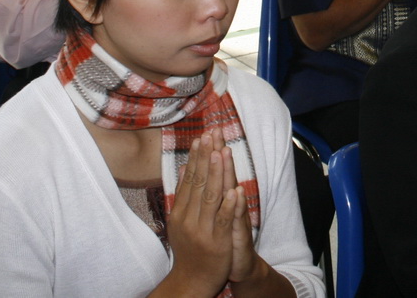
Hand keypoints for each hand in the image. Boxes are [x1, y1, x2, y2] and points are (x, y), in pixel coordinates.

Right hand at [164, 133, 236, 295]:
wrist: (191, 281)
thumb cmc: (189, 248)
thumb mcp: (181, 219)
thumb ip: (182, 194)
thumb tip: (182, 168)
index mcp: (181, 211)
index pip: (190, 179)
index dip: (196, 157)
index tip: (202, 137)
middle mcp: (189, 217)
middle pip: (199, 182)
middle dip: (206, 157)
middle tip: (211, 134)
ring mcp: (203, 229)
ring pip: (210, 197)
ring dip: (216, 174)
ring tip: (220, 152)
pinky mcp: (217, 241)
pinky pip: (224, 220)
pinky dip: (229, 205)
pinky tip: (235, 190)